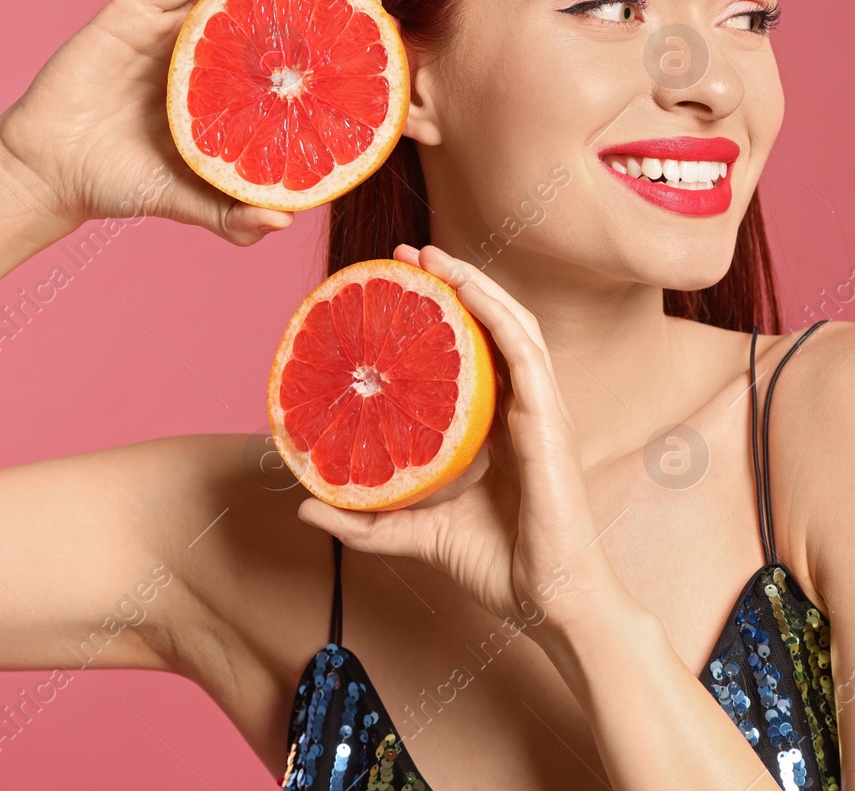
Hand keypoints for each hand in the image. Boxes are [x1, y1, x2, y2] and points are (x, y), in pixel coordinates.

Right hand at [0, 0, 363, 245]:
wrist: (48, 170)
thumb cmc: (119, 185)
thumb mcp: (185, 201)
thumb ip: (231, 215)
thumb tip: (285, 221)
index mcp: (227, 92)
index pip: (287, 55)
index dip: (327, 38)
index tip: (370, 28)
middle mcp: (207, 54)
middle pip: (269, 9)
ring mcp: (173, 29)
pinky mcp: (136, 12)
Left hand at [296, 244, 630, 637]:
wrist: (549, 600)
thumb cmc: (498, 566)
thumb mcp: (416, 534)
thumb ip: (367, 519)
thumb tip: (305, 504)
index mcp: (500, 426)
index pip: (476, 351)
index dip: (444, 311)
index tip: (399, 284)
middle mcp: (523, 408)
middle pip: (494, 324)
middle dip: (455, 282)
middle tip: (408, 253)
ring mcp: (540, 410)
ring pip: (512, 324)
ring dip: (473, 282)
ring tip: (431, 255)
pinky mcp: (548, 420)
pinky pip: (524, 351)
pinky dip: (496, 312)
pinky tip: (466, 289)